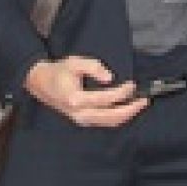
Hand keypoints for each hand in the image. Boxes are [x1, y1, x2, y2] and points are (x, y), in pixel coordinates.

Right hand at [25, 56, 147, 127]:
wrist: (42, 83)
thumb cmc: (58, 72)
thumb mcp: (75, 62)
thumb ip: (93, 67)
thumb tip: (110, 77)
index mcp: (75, 99)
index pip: (105, 99)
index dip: (122, 93)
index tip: (132, 85)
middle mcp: (79, 113)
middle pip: (111, 117)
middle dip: (130, 109)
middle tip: (144, 100)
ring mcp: (80, 120)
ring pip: (109, 122)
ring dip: (127, 115)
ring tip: (140, 105)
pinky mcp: (83, 121)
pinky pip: (104, 122)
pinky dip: (118, 117)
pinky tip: (127, 109)